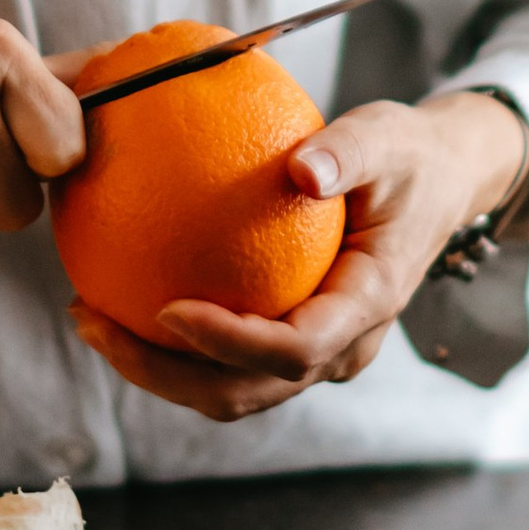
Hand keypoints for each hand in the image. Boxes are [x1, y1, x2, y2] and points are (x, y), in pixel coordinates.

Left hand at [67, 88, 527, 423]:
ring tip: (89, 318)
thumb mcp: (387, 139)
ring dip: (156, 369)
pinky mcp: (289, 339)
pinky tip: (117, 295)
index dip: (230, 342)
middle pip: (245, 391)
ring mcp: (315, 351)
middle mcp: (340, 346)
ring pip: (228, 390)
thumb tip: (300, 168)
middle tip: (93, 323)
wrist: (439, 182)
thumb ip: (346, 153)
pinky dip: (170, 345)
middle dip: (164, 374)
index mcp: (367, 304)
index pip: (294, 349)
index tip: (168, 309)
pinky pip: (224, 358)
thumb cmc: (408, 156)